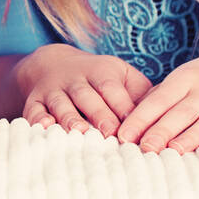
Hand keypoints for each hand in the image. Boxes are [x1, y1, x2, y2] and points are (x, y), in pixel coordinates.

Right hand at [20, 43, 151, 138]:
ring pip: (62, 104)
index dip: (122, 106)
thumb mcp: (122, 75)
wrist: (53, 63)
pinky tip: (44, 128)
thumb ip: (142, 92)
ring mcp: (53, 90)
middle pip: (87, 96)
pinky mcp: (35, 101)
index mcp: (100, 71)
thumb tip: (165, 114)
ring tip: (82, 133)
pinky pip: (34, 110)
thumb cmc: (99, 77)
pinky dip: (38, 119)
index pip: (111, 88)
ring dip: (71, 118)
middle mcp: (75, 79)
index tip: (135, 128)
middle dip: (100, 114)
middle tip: (112, 134)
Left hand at [117, 35, 198, 153]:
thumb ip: (167, 95)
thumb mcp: (191, 74)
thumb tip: (136, 116)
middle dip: (161, 130)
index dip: (141, 117)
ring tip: (173, 152)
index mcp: (188, 77)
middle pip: (182, 110)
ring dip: (192, 135)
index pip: (159, 98)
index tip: (123, 135)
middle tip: (143, 149)